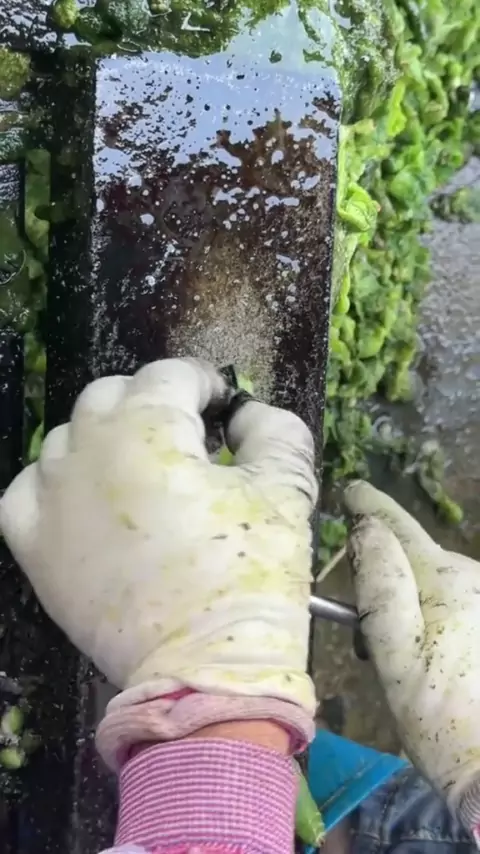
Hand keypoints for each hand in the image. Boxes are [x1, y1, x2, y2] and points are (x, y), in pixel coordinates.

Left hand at [0, 358, 316, 729]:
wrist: (204, 670)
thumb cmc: (248, 576)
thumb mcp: (285, 490)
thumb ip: (273, 430)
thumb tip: (246, 414)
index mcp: (148, 428)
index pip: (170, 374)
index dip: (205, 383)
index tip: (224, 410)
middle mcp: (87, 450)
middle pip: (112, 394)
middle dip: (153, 404)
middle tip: (190, 441)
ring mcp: (51, 499)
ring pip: (68, 438)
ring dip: (107, 440)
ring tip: (143, 473)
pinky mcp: (32, 546)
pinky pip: (28, 490)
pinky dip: (56, 484)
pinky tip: (86, 502)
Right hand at [345, 480, 479, 827]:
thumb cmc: (441, 717)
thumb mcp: (395, 656)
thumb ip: (380, 587)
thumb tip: (368, 530)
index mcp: (445, 580)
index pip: (401, 528)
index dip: (373, 507)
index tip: (352, 490)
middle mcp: (475, 579)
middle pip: (418, 558)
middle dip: (388, 572)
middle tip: (361, 624)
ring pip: (438, 584)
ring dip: (413, 601)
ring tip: (400, 656)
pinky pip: (457, 604)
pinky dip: (435, 618)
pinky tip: (433, 661)